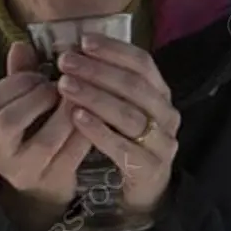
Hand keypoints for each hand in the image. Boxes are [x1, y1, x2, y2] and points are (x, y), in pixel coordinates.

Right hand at [0, 41, 93, 230]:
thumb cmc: (30, 135)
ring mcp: (25, 171)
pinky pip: (72, 154)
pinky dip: (85, 131)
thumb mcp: (18, 106)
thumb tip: (21, 44)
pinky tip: (94, 117)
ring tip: (79, 99)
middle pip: (9, 121)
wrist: (42, 188)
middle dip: (38, 97)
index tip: (39, 76)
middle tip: (58, 88)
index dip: (16, 82)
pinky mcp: (54, 181)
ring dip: (67, 113)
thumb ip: (18, 75)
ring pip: (46, 140)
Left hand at [56, 33, 180, 214]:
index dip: (113, 49)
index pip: (142, 63)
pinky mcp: (151, 169)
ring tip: (64, 85)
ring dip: (94, 97)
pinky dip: (99, 130)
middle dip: (97, 70)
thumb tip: (71, 48)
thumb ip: (99, 78)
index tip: (83, 40)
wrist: (137, 189)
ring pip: (129, 115)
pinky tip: (76, 117)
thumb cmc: (121, 138)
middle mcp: (166, 115)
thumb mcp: (114, 105)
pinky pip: (124, 147)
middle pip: (134, 86)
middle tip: (65, 62)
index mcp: (159, 93)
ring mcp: (162, 143)